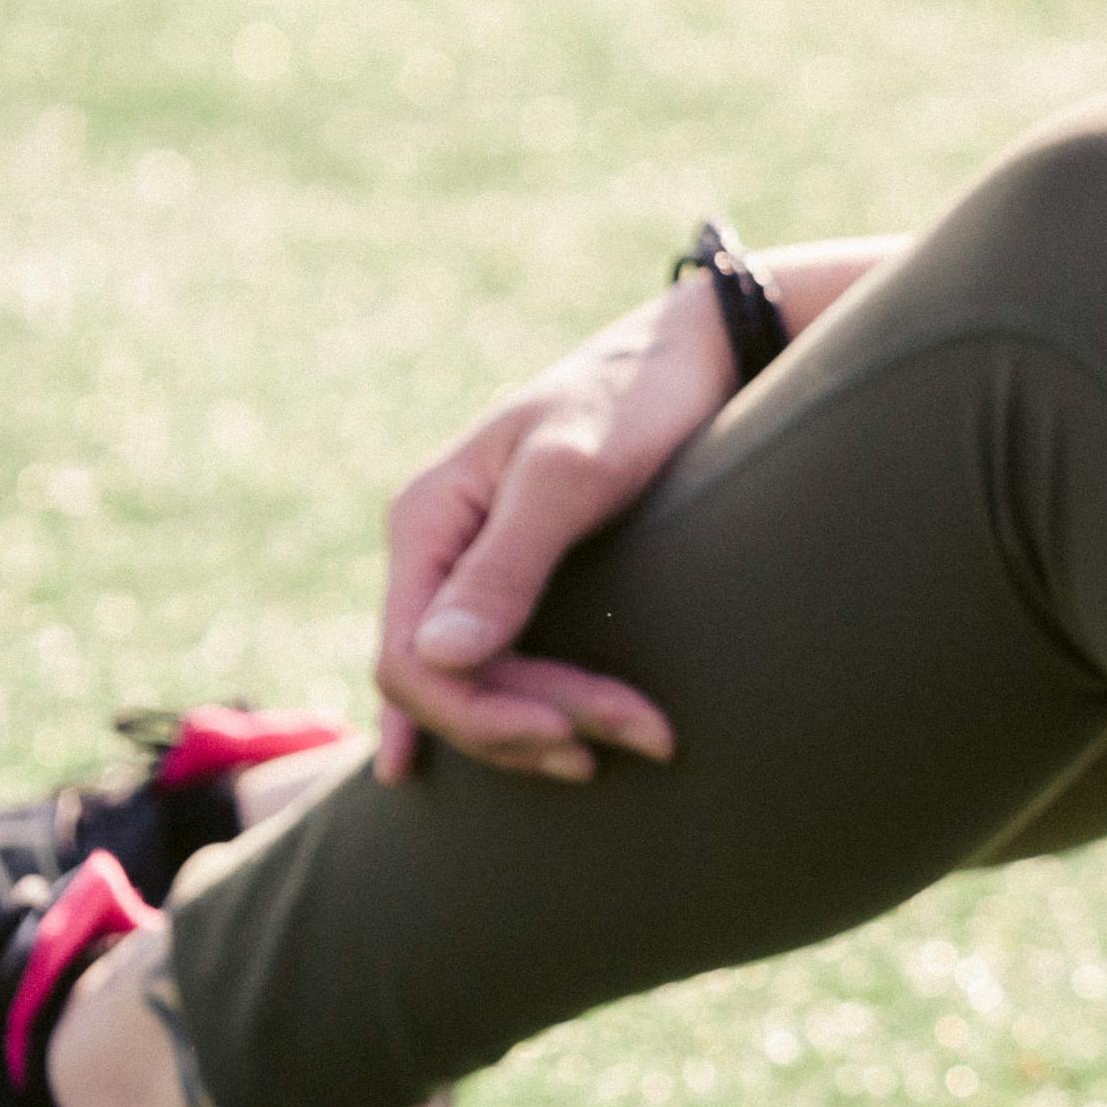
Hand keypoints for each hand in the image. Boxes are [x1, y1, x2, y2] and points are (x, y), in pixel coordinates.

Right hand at [372, 292, 727, 784]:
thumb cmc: (638, 399)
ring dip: (538, 725)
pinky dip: (499, 708)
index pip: (409, 662)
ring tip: (628, 747)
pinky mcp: (516, 567)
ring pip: (469, 678)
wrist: (697, 352)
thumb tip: (436, 658)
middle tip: (647, 741)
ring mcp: (468, 559)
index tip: (580, 737)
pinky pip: (484, 657)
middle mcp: (432, 545)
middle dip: (534, 724)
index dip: (483, 717)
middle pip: (444, 681)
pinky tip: (487, 755)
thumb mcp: (574, 475)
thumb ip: (508, 562)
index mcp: (425, 519)